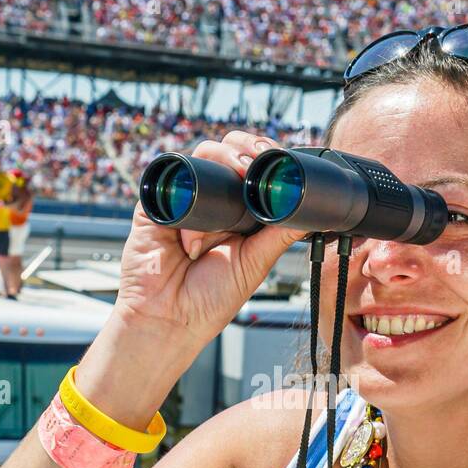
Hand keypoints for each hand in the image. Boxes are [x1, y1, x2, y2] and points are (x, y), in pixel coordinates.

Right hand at [113, 129, 310, 348]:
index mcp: (238, 214)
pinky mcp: (155, 203)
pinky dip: (189, 177)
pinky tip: (203, 189)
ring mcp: (184, 199)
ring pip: (203, 156)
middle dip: (245, 148)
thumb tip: (312, 214)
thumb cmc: (209, 300)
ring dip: (224, 158)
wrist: (169, 319)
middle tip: (259, 158)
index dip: (265, 156)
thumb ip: (279, 235)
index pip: (252, 170)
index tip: (280, 155)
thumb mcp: (255, 263)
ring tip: (239, 173)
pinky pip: (172, 174)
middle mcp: (211, 202)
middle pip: (228, 153)